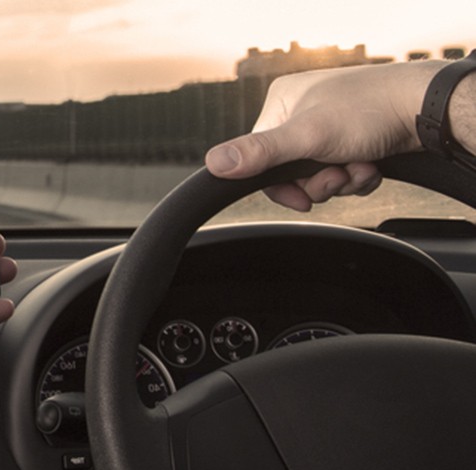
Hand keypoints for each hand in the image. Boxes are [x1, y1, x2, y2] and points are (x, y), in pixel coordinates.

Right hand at [205, 61, 444, 210]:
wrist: (425, 108)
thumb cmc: (370, 108)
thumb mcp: (307, 136)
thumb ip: (259, 154)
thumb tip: (213, 164)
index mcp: (283, 102)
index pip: (260, 159)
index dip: (283, 185)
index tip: (303, 198)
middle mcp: (304, 111)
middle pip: (293, 171)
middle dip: (320, 181)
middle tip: (339, 175)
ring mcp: (331, 125)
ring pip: (321, 174)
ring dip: (343, 180)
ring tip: (361, 166)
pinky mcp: (356, 138)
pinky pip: (344, 171)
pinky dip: (358, 175)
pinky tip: (372, 164)